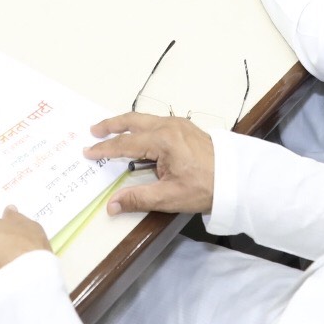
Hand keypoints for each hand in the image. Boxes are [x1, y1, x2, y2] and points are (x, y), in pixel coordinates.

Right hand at [85, 113, 214, 214]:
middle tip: (94, 130)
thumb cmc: (204, 187)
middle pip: (133, 121)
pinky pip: (156, 122)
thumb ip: (137, 198)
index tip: (88, 152)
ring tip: (110, 130)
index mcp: (163, 140)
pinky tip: (137, 136)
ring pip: (145, 119)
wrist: (235, 179)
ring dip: (126, 124)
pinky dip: (140, 126)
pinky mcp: (185, 128)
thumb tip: (111, 205)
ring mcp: (179, 124)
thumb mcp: (169, 197)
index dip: (105, 149)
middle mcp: (169, 126)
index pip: (126, 144)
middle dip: (111, 125)